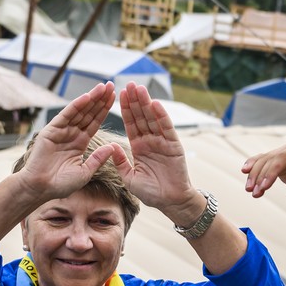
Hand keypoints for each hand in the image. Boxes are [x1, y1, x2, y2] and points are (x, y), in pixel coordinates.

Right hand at [17, 82, 122, 202]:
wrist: (40, 188)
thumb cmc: (61, 184)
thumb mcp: (85, 172)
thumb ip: (97, 159)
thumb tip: (112, 147)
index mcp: (79, 142)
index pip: (94, 122)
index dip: (104, 110)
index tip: (115, 98)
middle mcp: (71, 134)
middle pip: (88, 113)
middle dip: (100, 100)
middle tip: (111, 85)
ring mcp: (61, 131)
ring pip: (79, 111)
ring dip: (91, 98)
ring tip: (103, 87)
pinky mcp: (51, 130)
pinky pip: (66, 115)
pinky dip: (76, 105)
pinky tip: (87, 96)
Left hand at [119, 81, 198, 219]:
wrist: (171, 202)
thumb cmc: (151, 192)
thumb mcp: (130, 178)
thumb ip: (120, 162)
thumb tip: (111, 147)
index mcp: (139, 147)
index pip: (131, 124)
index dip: (125, 110)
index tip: (119, 95)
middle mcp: (151, 141)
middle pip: (141, 117)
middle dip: (135, 101)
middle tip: (128, 84)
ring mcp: (163, 142)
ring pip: (153, 119)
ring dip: (146, 103)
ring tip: (140, 88)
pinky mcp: (174, 146)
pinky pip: (166, 129)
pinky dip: (161, 116)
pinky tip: (155, 104)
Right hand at [242, 135, 285, 208]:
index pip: (283, 154)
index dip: (272, 170)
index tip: (264, 184)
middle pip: (271, 158)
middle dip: (260, 175)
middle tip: (254, 191)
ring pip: (264, 162)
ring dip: (255, 176)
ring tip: (251, 191)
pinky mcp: (281, 166)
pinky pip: (264, 165)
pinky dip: (255, 172)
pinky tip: (248, 179)